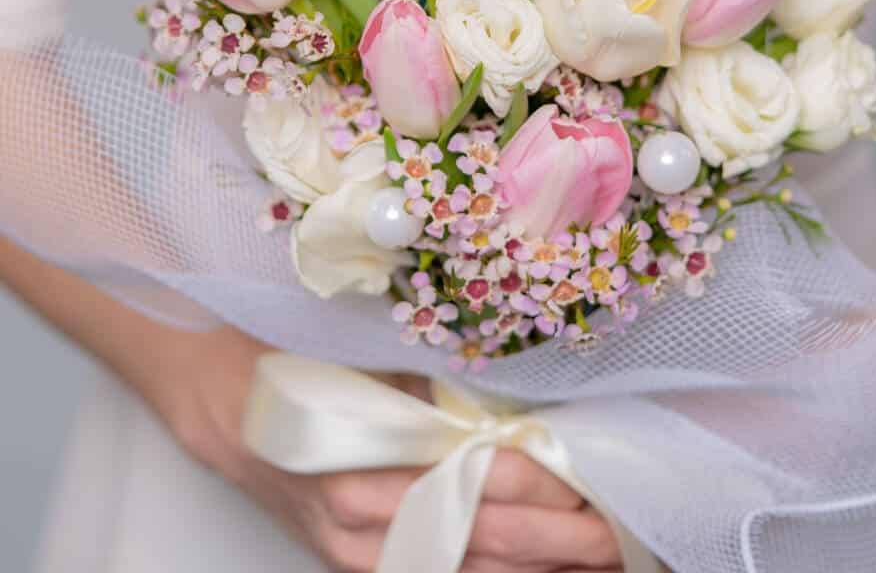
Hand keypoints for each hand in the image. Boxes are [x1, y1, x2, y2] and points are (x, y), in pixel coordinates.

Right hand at [139, 323, 622, 572]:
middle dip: (554, 542)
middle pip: (479, 537)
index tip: (591, 483)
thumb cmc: (298, 367)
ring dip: (527, 569)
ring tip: (586, 565)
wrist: (222, 405)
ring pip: (459, 571)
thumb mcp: (369, 362)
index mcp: (375, 458)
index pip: (478, 479)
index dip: (540, 485)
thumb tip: (503, 409)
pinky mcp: (347, 563)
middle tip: (613, 541)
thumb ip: (434, 392)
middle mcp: (367, 520)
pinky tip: (522, 572)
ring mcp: (355, 552)